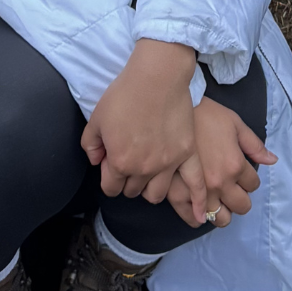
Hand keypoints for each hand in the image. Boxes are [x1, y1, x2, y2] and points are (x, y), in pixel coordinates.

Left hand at [81, 40, 198, 211]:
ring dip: (150, 188)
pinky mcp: (187, 154)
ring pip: (157, 194)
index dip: (109, 177)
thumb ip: (91, 145)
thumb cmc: (124, 94)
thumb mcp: (96, 118)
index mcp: (120, 162)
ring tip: (150, 175)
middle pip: (133, 191)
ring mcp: (168, 164)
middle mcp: (144, 168)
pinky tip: (200, 214)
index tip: (111, 166)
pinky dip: (198, 201)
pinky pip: (195, 184)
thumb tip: (97, 161)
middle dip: (128, 181)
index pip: (111, 187)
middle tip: (130, 162)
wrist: (157, 76)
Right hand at [166, 98, 275, 228]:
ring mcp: (199, 192)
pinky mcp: (179, 194)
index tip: (242, 172)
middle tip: (233, 187)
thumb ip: (254, 146)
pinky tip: (201, 210)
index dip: (250, 179)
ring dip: (223, 210)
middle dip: (241, 197)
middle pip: (241, 206)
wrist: (176, 112)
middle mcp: (220, 183)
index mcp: (235, 165)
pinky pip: (193, 218)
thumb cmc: (208, 115)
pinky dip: (199, 218)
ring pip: (220, 218)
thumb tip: (273, 160)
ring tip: (218, 199)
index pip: (253, 185)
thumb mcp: (236, 124)